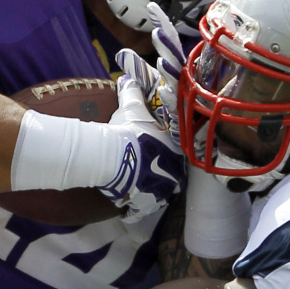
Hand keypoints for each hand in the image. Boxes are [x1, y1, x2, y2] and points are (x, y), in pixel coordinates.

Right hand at [98, 76, 186, 220]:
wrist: (111, 156)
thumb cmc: (126, 131)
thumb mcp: (131, 108)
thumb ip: (133, 93)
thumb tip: (127, 78)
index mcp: (176, 150)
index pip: (178, 154)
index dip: (168, 155)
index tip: (159, 155)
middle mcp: (173, 173)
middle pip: (173, 177)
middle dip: (163, 176)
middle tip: (151, 174)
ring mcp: (161, 191)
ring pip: (161, 195)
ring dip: (153, 193)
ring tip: (142, 191)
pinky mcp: (145, 204)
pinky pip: (143, 210)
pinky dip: (136, 210)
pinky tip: (130, 208)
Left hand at [115, 2, 186, 144]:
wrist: (148, 168)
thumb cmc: (146, 135)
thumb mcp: (136, 106)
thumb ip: (134, 82)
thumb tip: (125, 57)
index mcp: (174, 82)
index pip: (170, 50)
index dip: (162, 29)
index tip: (151, 10)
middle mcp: (182, 92)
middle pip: (177, 61)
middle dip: (168, 44)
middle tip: (156, 26)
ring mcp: (184, 108)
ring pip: (179, 82)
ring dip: (169, 66)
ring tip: (158, 47)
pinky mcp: (183, 126)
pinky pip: (176, 108)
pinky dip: (170, 97)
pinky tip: (162, 85)